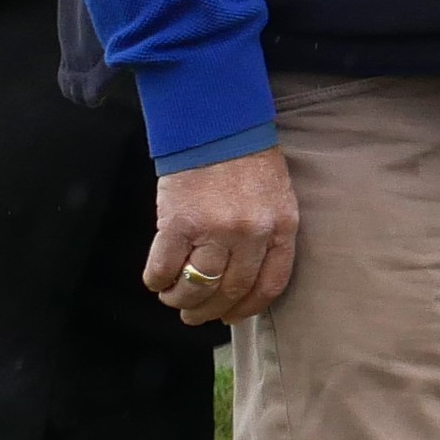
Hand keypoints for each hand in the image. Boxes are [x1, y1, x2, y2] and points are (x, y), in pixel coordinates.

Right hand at [148, 150, 300, 327]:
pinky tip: (157, 279)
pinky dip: (158, 280)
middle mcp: (252, 233)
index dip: (246, 308)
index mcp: (282, 226)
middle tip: (194, 315)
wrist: (217, 122)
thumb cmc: (246, 159)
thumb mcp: (274, 197)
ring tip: (173, 298)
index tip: (231, 316)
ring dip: (181, 300)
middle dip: (209, 311)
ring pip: (196, 287)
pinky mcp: (179, 222)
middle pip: (230, 291)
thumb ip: (266, 236)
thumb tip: (243, 282)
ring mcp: (215, 229)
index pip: (269, 285)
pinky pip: (165, 268)